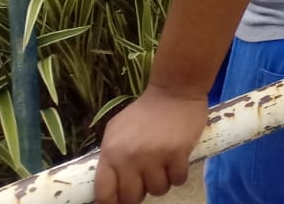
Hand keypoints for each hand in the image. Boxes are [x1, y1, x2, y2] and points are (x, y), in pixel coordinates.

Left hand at [94, 86, 206, 203]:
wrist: (175, 90)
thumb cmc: (145, 111)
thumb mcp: (117, 129)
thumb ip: (111, 155)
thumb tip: (109, 184)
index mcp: (111, 153)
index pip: (105, 194)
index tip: (120, 202)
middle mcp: (130, 158)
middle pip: (132, 197)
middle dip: (141, 193)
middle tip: (147, 180)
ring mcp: (155, 157)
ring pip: (158, 190)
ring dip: (162, 182)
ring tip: (164, 166)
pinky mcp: (178, 154)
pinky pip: (178, 180)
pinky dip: (179, 175)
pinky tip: (178, 161)